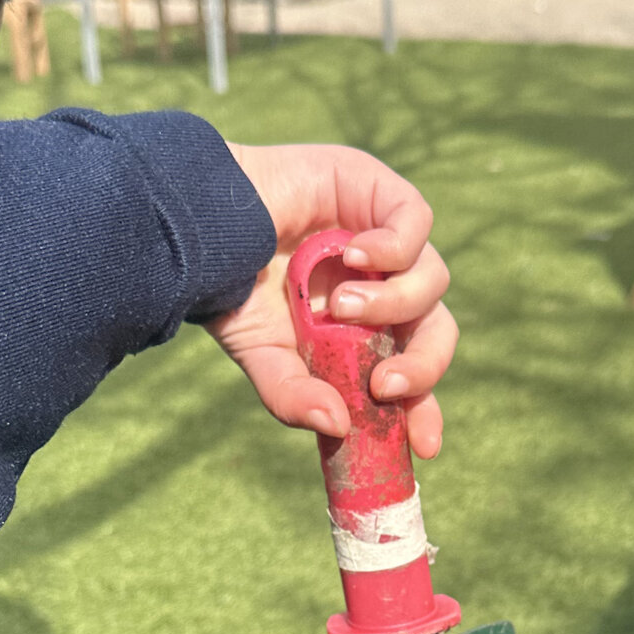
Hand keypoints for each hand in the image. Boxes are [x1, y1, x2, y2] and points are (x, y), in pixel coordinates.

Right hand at [210, 143, 457, 460]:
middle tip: (386, 386)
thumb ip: (294, 395)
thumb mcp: (261, 355)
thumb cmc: (231, 286)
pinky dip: (395, 246)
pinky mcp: (378, 190)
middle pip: (437, 329)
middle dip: (424, 365)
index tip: (424, 444)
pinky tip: (355, 256)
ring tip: (340, 307)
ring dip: (394, 304)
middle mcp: (383, 286)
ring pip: (432, 279)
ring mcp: (384, 238)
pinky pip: (416, 222)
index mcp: (364, 328)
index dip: (425, 406)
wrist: (197, 219)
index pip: (413, 369)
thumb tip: (337, 425)